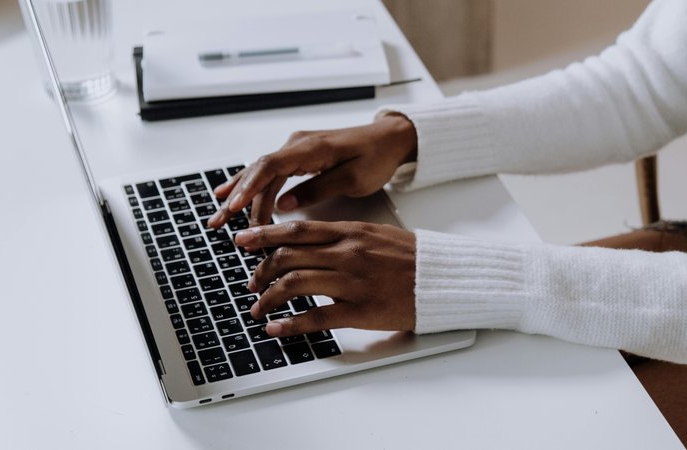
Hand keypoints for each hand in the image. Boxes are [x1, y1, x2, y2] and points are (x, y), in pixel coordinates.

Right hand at [208, 113, 416, 228]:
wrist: (389, 139)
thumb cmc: (376, 156)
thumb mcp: (354, 178)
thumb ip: (318, 189)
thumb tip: (284, 204)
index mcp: (311, 148)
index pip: (270, 166)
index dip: (249, 188)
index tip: (234, 208)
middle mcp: (298, 145)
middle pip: (259, 172)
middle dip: (238, 200)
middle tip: (220, 224)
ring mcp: (296, 149)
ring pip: (260, 173)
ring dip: (239, 196)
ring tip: (218, 218)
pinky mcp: (298, 156)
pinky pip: (268, 172)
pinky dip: (249, 185)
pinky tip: (228, 194)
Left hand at [234, 221, 416, 336]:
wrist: (442, 278)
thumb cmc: (410, 258)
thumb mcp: (375, 234)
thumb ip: (342, 237)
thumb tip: (311, 243)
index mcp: (350, 233)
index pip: (297, 230)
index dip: (264, 235)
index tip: (244, 240)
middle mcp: (346, 254)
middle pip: (288, 256)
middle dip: (261, 270)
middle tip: (251, 282)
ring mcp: (352, 282)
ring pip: (295, 284)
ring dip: (269, 298)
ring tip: (258, 308)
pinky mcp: (360, 310)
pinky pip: (316, 317)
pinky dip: (290, 324)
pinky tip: (276, 328)